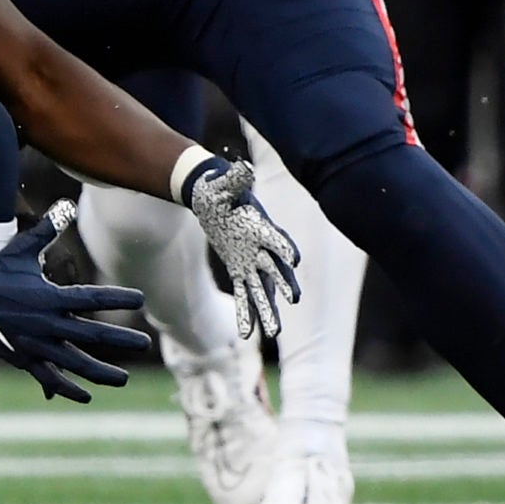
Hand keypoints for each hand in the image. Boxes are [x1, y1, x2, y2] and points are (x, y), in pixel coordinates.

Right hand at [0, 202, 150, 402]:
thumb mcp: (21, 249)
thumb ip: (46, 230)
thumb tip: (65, 205)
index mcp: (49, 296)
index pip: (91, 297)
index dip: (117, 297)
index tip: (140, 298)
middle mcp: (47, 323)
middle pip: (91, 335)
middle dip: (120, 340)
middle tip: (145, 343)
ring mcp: (36, 344)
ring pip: (75, 363)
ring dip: (101, 372)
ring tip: (123, 379)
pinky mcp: (25, 358)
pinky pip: (49, 379)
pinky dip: (68, 389)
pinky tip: (85, 395)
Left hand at [177, 154, 301, 339]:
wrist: (212, 195)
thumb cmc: (220, 188)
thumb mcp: (225, 183)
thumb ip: (236, 179)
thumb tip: (242, 167)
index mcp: (260, 227)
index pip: (277, 239)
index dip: (285, 248)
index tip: (293, 261)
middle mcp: (261, 248)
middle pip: (276, 270)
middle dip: (283, 285)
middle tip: (292, 301)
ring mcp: (251, 261)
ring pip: (262, 290)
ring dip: (268, 311)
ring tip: (275, 333)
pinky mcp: (238, 269)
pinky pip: (244, 294)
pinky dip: (246, 314)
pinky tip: (247, 335)